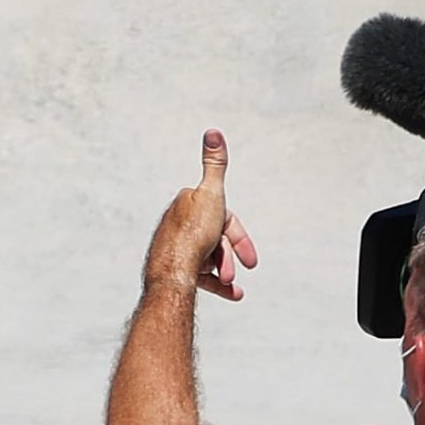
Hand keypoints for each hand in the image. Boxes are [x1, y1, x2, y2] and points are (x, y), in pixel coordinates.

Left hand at [144, 129, 257, 299]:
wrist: (171, 272)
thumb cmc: (194, 233)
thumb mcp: (212, 194)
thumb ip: (214, 164)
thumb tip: (213, 130)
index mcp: (188, 205)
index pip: (222, 217)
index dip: (239, 236)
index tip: (252, 260)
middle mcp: (180, 225)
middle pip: (216, 239)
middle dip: (229, 255)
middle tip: (236, 271)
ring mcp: (176, 248)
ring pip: (209, 258)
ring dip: (225, 271)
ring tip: (230, 283)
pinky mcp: (174, 269)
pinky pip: (200, 276)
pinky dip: (218, 285)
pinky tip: (233, 293)